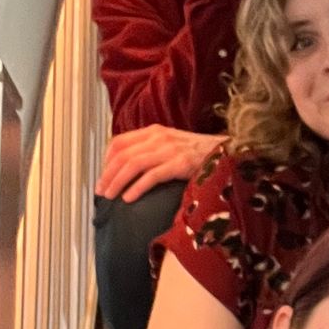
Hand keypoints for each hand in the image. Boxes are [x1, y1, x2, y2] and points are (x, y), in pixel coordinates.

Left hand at [95, 125, 221, 201]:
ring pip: (133, 164)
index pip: (119, 141)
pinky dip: (137, 187)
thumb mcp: (173, 143)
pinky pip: (152, 175)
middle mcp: (160, 137)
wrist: (228, 152)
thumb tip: (128, 168)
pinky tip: (129, 198)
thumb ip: (152, 149)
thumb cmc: (200, 152)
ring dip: (117, 182)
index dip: (106, 160)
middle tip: (101, 192)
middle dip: (107, 175)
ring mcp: (171, 149)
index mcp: (155, 131)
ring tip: (111, 197)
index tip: (103, 176)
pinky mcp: (181, 163)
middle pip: (123, 154)